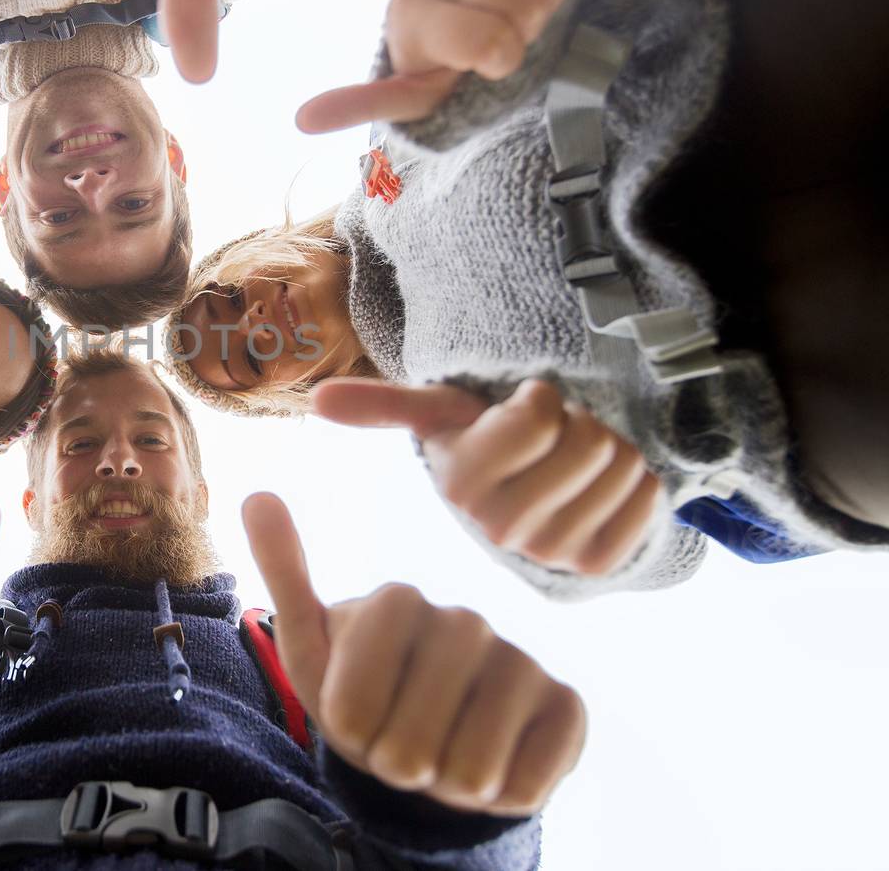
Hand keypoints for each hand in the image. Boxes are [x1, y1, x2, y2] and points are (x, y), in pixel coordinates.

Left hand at [243, 493, 584, 816]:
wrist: (432, 733)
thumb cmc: (362, 690)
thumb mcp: (310, 646)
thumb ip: (284, 575)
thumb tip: (256, 494)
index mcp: (397, 600)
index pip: (353, 709)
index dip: (349, 734)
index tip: (355, 716)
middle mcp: (466, 618)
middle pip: (411, 745)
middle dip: (395, 765)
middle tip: (400, 742)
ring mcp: (522, 658)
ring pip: (470, 771)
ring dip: (446, 786)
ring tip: (442, 753)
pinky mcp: (567, 705)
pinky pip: (523, 785)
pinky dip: (498, 797)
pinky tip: (494, 764)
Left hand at [298, 0, 585, 131]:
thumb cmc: (451, 55)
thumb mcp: (415, 91)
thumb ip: (369, 104)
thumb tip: (303, 119)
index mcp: (408, 15)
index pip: (488, 45)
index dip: (504, 58)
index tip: (486, 61)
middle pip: (526, 0)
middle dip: (531, 23)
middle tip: (510, 26)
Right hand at [313, 377, 659, 575]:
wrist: (533, 506)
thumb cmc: (487, 448)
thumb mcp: (441, 419)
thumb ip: (384, 405)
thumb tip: (316, 398)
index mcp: (461, 486)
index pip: (538, 414)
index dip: (539, 402)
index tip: (520, 417)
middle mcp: (501, 528)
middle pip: (585, 440)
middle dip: (579, 425)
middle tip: (553, 445)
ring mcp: (552, 551)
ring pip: (621, 463)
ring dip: (610, 451)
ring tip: (574, 466)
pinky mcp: (600, 562)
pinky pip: (646, 498)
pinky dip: (636, 485)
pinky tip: (600, 494)